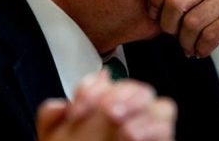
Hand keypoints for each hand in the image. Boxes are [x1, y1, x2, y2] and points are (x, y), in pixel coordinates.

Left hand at [37, 71, 175, 140]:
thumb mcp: (54, 139)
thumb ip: (51, 119)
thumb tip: (60, 105)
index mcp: (103, 107)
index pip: (103, 84)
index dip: (90, 90)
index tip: (76, 111)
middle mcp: (129, 115)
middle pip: (138, 89)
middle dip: (123, 95)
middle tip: (108, 112)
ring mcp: (146, 130)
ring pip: (161, 106)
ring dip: (142, 112)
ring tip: (123, 129)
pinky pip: (167, 130)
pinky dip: (154, 129)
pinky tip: (133, 137)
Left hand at [146, 0, 218, 108]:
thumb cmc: (216, 16)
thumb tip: (146, 7)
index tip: (155, 15)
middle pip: (175, 1)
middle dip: (169, 25)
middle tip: (174, 35)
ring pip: (191, 23)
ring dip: (185, 41)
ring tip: (189, 45)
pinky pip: (208, 36)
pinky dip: (200, 48)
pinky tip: (202, 50)